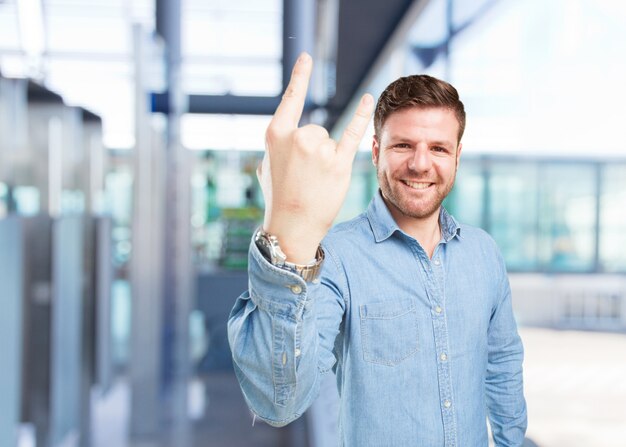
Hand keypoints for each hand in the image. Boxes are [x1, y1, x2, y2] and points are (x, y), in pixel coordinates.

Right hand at [258, 52, 373, 262]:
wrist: (291, 226)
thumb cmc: (278, 197)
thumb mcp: (267, 166)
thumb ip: (278, 146)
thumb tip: (288, 137)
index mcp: (276, 135)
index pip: (291, 99)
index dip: (300, 77)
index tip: (306, 57)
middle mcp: (298, 137)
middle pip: (315, 130)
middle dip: (313, 151)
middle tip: (304, 176)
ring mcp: (320, 150)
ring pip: (329, 141)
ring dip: (326, 160)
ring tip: (314, 182)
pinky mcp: (339, 163)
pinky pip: (353, 134)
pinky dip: (362, 117)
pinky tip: (369, 99)